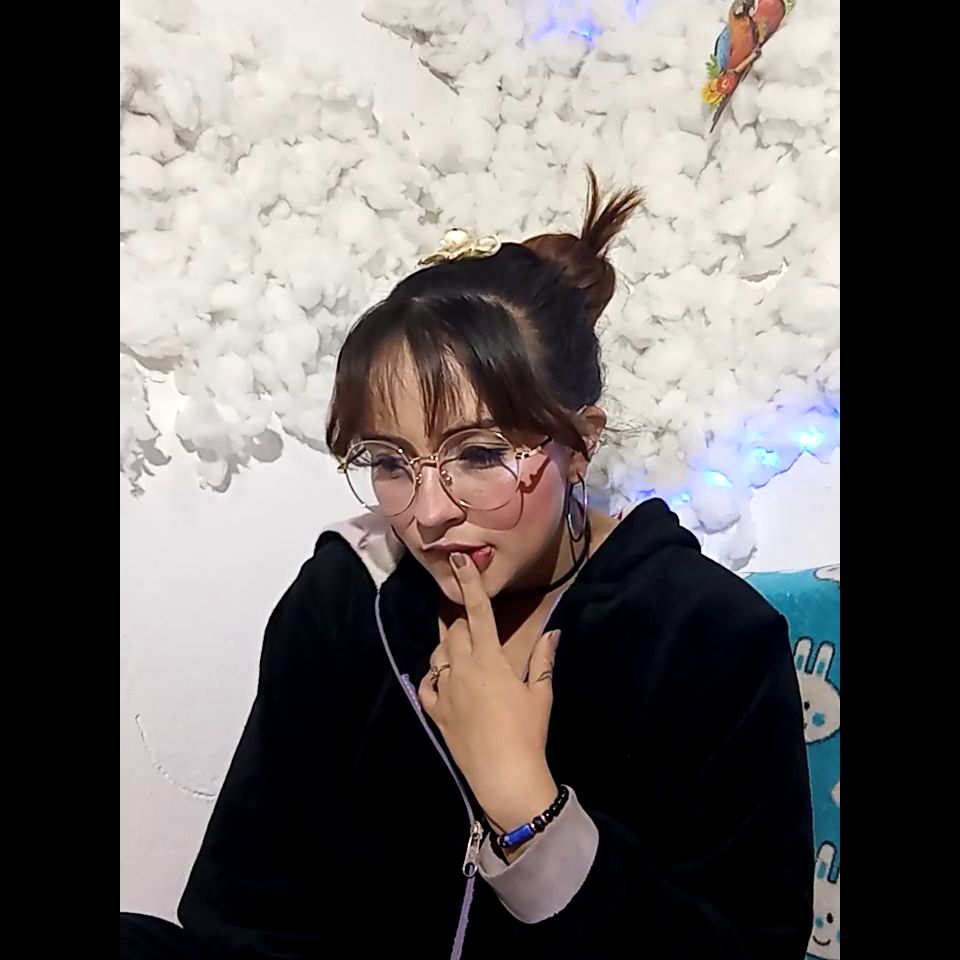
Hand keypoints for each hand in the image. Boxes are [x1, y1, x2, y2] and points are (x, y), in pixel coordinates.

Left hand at [418, 552, 560, 830]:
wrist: (505, 777)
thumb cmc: (528, 732)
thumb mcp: (540, 693)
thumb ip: (543, 659)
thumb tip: (553, 630)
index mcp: (489, 660)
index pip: (477, 612)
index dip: (469, 583)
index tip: (457, 560)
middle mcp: (462, 669)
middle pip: (455, 630)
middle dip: (463, 621)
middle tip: (476, 626)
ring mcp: (445, 690)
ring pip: (439, 654)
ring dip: (449, 648)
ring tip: (464, 653)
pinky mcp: (435, 712)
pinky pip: (427, 684)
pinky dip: (435, 677)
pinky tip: (445, 680)